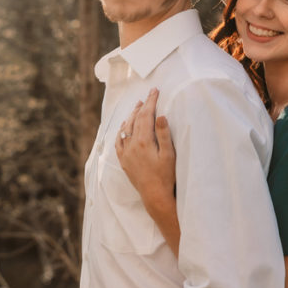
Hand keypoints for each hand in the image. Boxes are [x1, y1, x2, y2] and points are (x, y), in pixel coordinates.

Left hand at [116, 88, 176, 213]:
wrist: (155, 195)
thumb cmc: (166, 176)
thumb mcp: (169, 155)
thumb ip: (163, 134)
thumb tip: (160, 115)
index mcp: (144, 141)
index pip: (146, 116)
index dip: (151, 102)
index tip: (155, 91)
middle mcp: (132, 145)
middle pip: (136, 120)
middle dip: (143, 106)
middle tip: (149, 95)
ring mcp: (126, 153)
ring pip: (126, 128)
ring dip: (132, 116)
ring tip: (138, 106)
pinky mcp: (124, 161)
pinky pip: (119, 142)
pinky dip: (122, 131)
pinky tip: (124, 126)